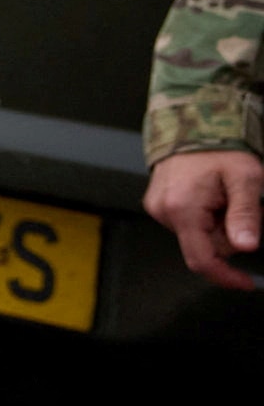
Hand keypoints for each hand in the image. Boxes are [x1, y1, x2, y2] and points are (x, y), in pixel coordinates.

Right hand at [145, 150, 263, 289]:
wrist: (192, 123)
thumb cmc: (218, 148)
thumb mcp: (246, 180)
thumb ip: (246, 215)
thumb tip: (246, 246)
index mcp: (182, 208)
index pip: (202, 259)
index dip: (226, 276)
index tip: (247, 282)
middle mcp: (164, 210)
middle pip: (204, 247)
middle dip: (228, 235)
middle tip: (240, 208)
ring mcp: (158, 207)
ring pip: (197, 236)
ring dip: (217, 225)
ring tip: (224, 198)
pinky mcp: (159, 203)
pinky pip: (187, 223)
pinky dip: (205, 217)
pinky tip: (211, 197)